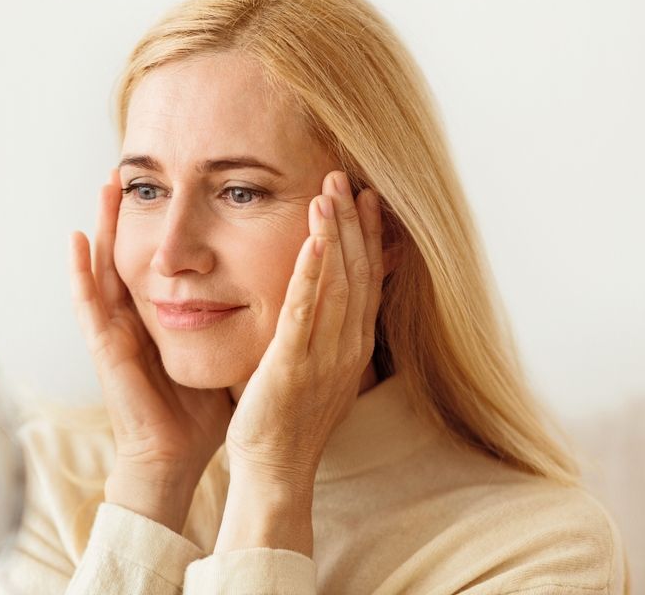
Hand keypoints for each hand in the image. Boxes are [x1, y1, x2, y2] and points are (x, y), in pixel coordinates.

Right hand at [68, 168, 233, 532]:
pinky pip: (88, 304)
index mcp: (163, 317)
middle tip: (136, 167)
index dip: (166, 223)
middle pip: (131, 250)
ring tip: (108, 184)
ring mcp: (116, 330)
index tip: (179, 184)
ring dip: (105, 224)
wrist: (178, 456)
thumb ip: (244, 323)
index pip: (162, 259)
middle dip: (132, 210)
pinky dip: (79, 271)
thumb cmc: (201, 410)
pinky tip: (77, 238)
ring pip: (105, 265)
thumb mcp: (227, 353)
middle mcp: (136, 317)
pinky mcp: (106, 348)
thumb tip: (285, 292)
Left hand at [217, 170, 383, 552]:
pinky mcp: (292, 366)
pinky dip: (310, 275)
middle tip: (345, 177)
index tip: (366, 197)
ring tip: (330, 192)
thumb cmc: (289, 417)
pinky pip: (305, 313)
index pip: (368, 278)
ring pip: (337, 284)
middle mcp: (347, 346)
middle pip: (358, 272)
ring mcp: (324, 356)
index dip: (369, 235)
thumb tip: (330, 296)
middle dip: (354, 222)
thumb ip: (326, 328)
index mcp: (353, 344)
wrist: (275, 467)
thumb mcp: (318, 366)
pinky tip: (312, 242)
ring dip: (335, 235)